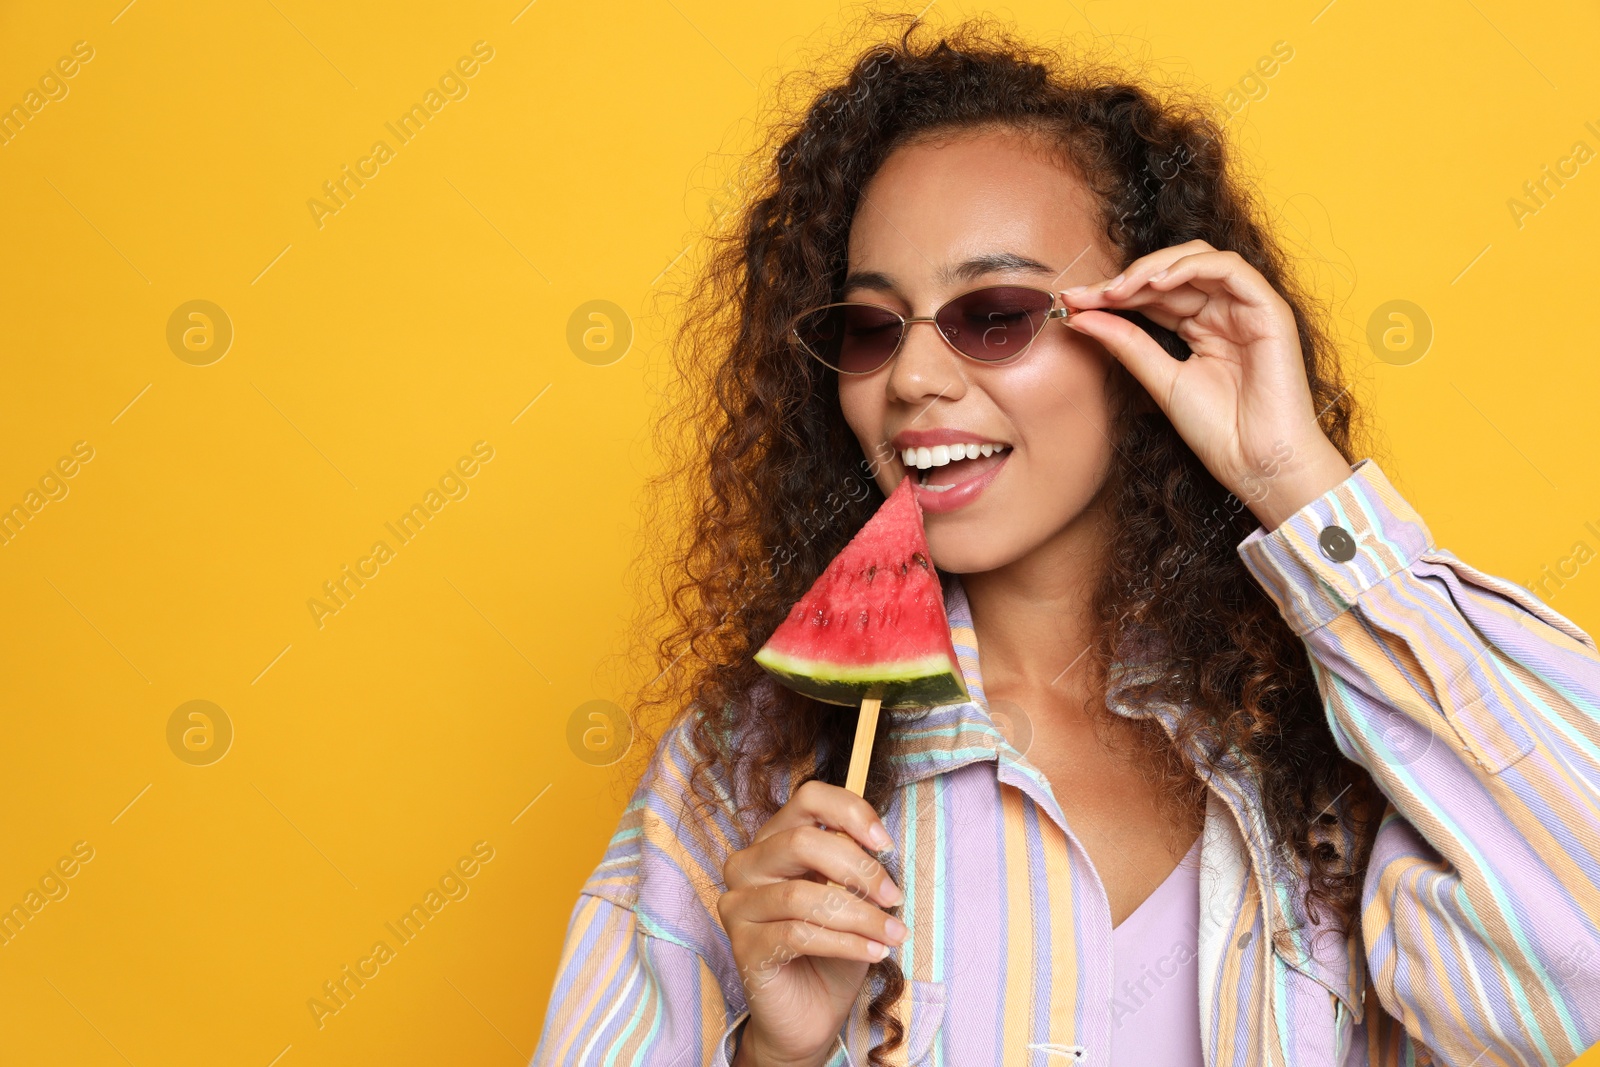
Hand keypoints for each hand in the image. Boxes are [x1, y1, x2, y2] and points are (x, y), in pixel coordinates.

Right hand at [718, 780, 904, 1066]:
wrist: (812, 1013)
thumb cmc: (833, 949)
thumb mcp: (852, 897)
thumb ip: (855, 864)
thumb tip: (879, 843)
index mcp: (774, 840)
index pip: (807, 798)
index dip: (850, 812)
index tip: (886, 843)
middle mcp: (747, 865)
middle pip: (801, 842)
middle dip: (858, 868)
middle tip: (894, 896)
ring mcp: (738, 906)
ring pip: (802, 895)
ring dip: (860, 915)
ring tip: (893, 933)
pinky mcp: (743, 946)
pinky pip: (798, 935)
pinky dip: (846, 942)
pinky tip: (874, 953)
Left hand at [1060, 239, 1351, 528]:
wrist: (1257, 462)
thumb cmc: (1217, 430)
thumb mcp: (1159, 379)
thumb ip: (1126, 344)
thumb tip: (1080, 317)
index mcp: (1199, 327)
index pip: (1152, 296)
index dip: (1112, 295)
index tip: (1073, 303)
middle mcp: (1223, 312)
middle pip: (1171, 274)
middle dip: (1125, 280)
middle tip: (1086, 295)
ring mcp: (1246, 308)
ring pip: (1199, 260)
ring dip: (1154, 268)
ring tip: (1117, 290)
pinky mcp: (1270, 309)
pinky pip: (1230, 269)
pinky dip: (1191, 267)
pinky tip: (1157, 283)